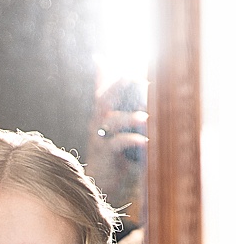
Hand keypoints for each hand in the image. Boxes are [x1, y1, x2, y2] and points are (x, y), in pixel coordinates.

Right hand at [85, 84, 148, 225]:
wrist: (102, 184)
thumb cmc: (116, 153)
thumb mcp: (122, 128)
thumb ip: (130, 109)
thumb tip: (144, 97)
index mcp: (102, 114)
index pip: (103, 88)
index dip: (107, 72)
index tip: (113, 59)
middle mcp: (98, 123)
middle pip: (104, 97)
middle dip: (121, 85)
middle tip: (141, 79)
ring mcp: (100, 139)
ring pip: (111, 120)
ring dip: (130, 117)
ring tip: (146, 118)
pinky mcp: (105, 155)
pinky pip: (117, 143)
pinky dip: (132, 140)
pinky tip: (144, 141)